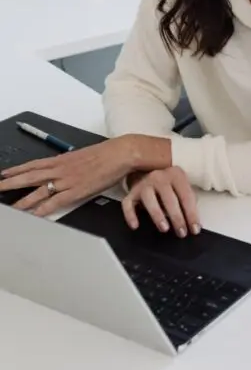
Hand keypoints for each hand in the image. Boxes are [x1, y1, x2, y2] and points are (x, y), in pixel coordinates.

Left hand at [0, 136, 142, 215]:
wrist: (121, 153)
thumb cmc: (107, 154)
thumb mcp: (84, 156)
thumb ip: (72, 164)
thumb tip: (65, 168)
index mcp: (62, 159)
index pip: (34, 165)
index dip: (17, 169)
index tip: (4, 173)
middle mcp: (60, 169)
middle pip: (30, 176)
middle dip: (11, 183)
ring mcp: (66, 180)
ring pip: (38, 191)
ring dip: (22, 200)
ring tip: (9, 208)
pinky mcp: (75, 190)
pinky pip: (54, 202)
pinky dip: (42, 210)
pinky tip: (32, 216)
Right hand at [122, 165, 199, 237]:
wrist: (147, 171)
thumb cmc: (169, 185)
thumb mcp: (181, 188)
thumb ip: (187, 202)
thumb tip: (195, 225)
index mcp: (176, 175)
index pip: (186, 196)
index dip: (192, 214)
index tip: (195, 229)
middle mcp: (159, 177)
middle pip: (169, 198)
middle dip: (177, 217)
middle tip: (181, 232)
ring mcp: (144, 183)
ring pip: (149, 199)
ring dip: (157, 215)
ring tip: (164, 228)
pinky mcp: (132, 192)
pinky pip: (128, 204)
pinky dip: (130, 215)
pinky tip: (136, 225)